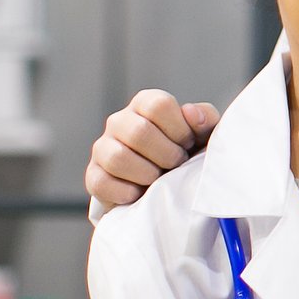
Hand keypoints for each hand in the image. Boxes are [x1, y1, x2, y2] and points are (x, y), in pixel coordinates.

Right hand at [86, 89, 217, 207]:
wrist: (168, 187)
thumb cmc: (188, 153)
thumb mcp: (204, 135)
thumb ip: (205, 119)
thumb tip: (191, 113)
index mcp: (146, 104)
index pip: (158, 105)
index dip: (179, 129)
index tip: (188, 144)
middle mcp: (120, 121)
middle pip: (139, 132)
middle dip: (167, 155)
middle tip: (177, 165)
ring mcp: (102, 148)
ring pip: (118, 157)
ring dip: (147, 174)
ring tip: (159, 180)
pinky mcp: (93, 175)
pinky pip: (102, 183)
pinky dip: (126, 193)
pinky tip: (141, 194)